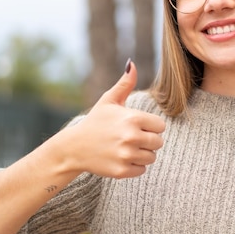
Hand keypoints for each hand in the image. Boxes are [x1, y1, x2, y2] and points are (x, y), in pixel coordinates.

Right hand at [58, 61, 165, 178]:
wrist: (74, 147)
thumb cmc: (95, 122)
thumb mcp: (109, 101)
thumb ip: (124, 83)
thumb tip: (132, 63)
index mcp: (132, 118)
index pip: (160, 126)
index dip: (150, 126)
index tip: (137, 126)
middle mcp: (131, 137)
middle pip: (158, 142)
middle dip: (148, 141)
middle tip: (131, 138)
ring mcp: (126, 155)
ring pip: (151, 157)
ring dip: (142, 154)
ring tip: (126, 148)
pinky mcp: (121, 171)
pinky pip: (142, 170)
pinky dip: (134, 166)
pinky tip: (121, 158)